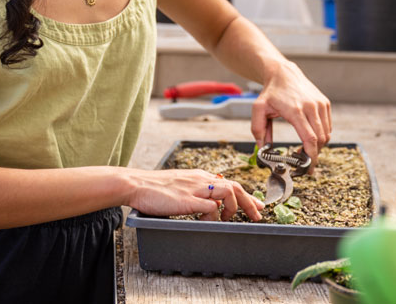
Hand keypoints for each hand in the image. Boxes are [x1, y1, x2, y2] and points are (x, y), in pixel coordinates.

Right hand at [125, 168, 263, 221]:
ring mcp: (195, 188)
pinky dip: (214, 214)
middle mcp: (201, 180)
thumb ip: (198, 192)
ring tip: (226, 219)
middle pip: (235, 186)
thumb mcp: (181, 186)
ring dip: (232, 208)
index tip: (256, 205)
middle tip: (258, 214)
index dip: (246, 195)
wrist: (137, 184)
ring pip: (228, 192)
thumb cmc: (154, 188)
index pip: (230, 183)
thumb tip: (212, 204)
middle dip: (250, 202)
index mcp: (200, 176)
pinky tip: (207, 219)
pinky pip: (211, 206)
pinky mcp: (188, 199)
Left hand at [250, 60, 331, 166]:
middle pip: (321, 139)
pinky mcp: (325, 103)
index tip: (307, 168)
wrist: (284, 74)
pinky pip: (328, 126)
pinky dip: (322, 136)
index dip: (311, 156)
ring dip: (318, 146)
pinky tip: (310, 138)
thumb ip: (258, 130)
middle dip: (314, 155)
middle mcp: (312, 107)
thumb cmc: (271, 93)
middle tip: (303, 163)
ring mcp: (321, 104)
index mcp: (296, 110)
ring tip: (305, 151)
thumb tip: (262, 150)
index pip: (310, 138)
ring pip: (326, 134)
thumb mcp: (258, 110)